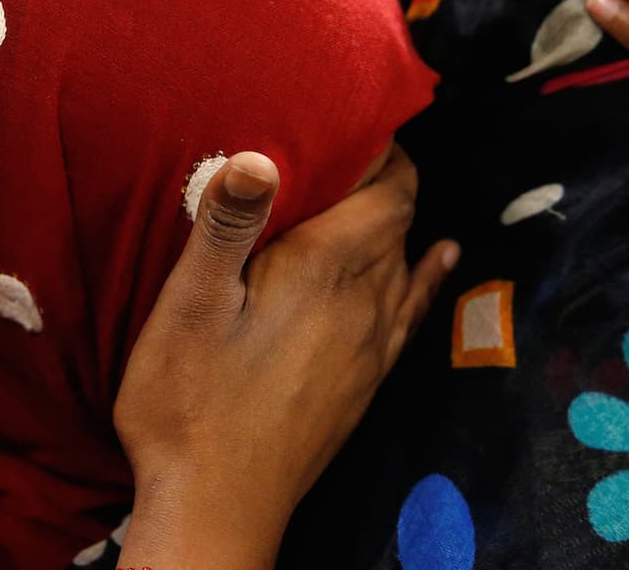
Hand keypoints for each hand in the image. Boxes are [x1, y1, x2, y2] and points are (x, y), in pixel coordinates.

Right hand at [112, 148, 457, 569]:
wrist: (218, 507)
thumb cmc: (190, 403)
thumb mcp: (189, 306)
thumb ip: (226, 225)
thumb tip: (262, 153)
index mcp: (324, 271)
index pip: (389, 194)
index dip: (387, 152)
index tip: (360, 122)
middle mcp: (364, 303)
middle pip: (399, 223)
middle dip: (385, 181)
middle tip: (352, 149)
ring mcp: (371, 347)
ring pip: (406, 265)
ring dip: (399, 225)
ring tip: (390, 190)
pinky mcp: (365, 383)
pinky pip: (410, 313)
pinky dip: (425, 278)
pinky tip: (439, 264)